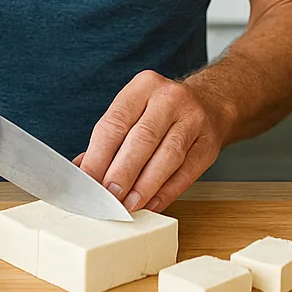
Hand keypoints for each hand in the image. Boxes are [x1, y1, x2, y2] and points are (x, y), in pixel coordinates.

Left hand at [76, 71, 227, 213]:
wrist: (210, 103)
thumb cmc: (161, 111)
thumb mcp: (134, 112)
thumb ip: (108, 139)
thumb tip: (82, 171)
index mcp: (143, 86)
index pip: (116, 123)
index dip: (99, 156)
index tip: (87, 182)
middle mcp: (170, 99)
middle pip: (142, 139)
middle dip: (122, 172)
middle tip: (108, 197)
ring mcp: (194, 119)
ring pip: (167, 157)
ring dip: (144, 186)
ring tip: (128, 205)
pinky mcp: (209, 144)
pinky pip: (186, 173)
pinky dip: (166, 192)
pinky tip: (151, 203)